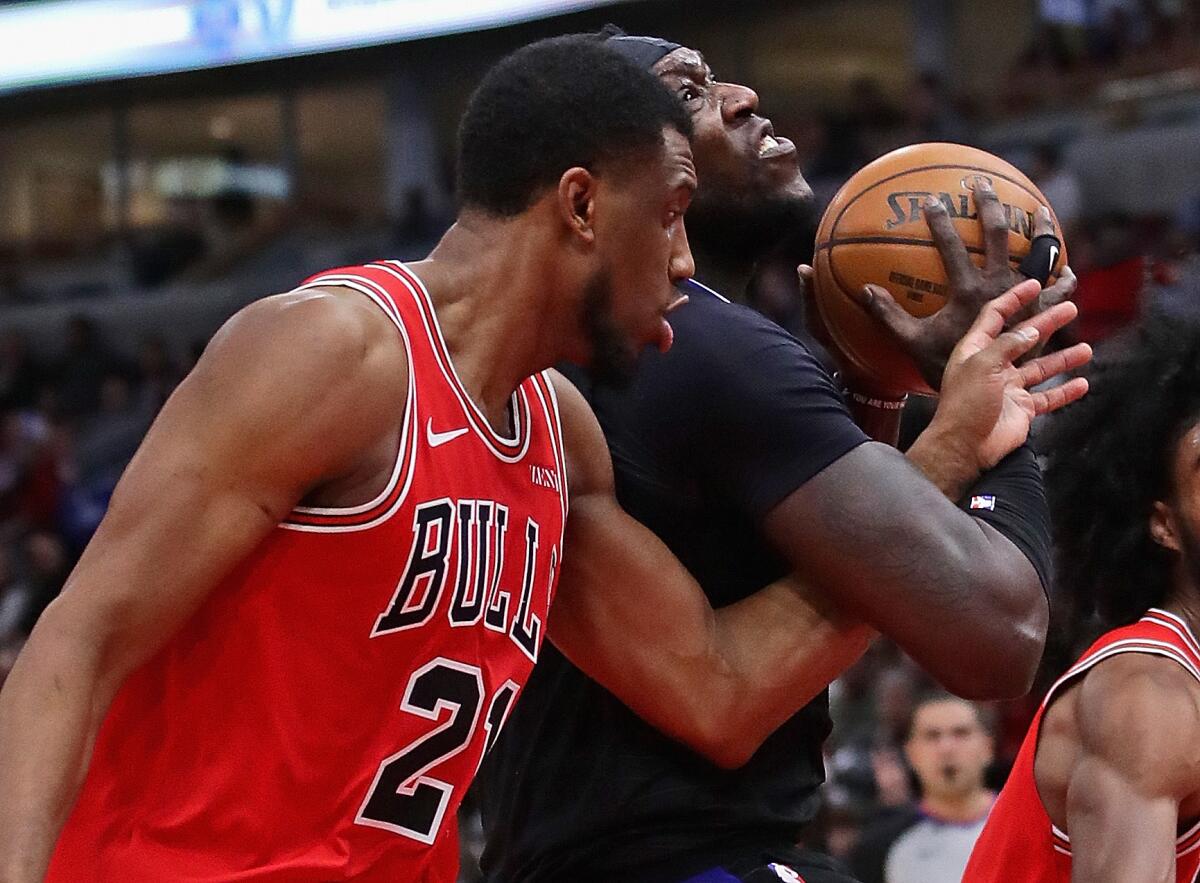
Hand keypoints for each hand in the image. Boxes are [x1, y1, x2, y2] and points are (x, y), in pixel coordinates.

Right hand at [832, 181, 1076, 389]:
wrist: (983, 398)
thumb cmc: (944, 368)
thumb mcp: (911, 341)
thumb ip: (887, 315)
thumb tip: (864, 290)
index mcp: (968, 291)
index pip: (951, 246)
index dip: (939, 221)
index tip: (931, 202)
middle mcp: (1000, 288)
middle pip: (998, 235)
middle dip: (989, 205)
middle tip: (982, 185)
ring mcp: (1026, 300)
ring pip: (1042, 253)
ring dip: (1041, 229)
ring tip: (1039, 212)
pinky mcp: (1044, 315)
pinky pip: (1061, 289)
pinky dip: (1064, 276)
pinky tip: (1066, 268)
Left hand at [927, 278, 1090, 471]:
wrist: (965, 446)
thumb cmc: (965, 405)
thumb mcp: (983, 365)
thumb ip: (1008, 345)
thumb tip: (1030, 330)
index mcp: (976, 351)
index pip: (995, 316)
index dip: (1013, 299)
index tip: (1033, 284)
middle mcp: (993, 366)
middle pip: (1024, 339)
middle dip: (1046, 323)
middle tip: (1070, 309)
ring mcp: (1009, 388)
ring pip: (1041, 368)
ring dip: (1063, 358)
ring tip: (1086, 348)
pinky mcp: (1022, 409)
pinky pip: (1048, 397)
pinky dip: (1065, 391)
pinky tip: (1082, 383)